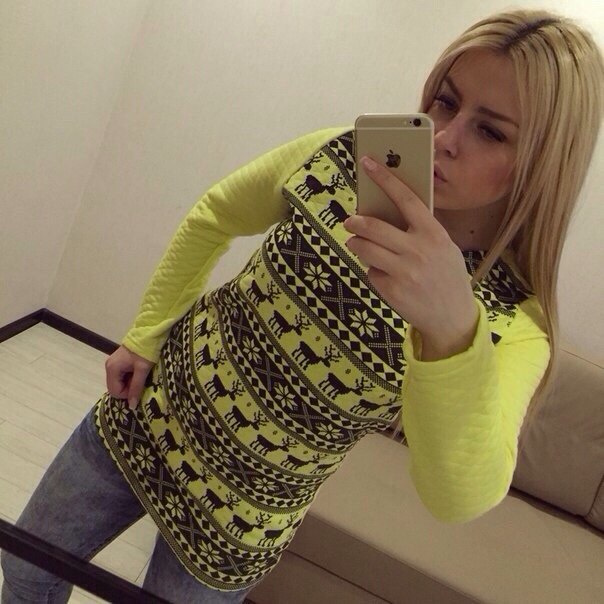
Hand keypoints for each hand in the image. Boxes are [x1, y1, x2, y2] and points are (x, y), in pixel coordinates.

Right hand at [105, 345, 155, 408]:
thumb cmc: (145, 351)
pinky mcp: (118, 362)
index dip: (127, 394)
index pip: (115, 392)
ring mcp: (113, 363)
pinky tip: (138, 372)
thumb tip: (131, 406)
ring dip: (130, 383)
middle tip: (141, 382)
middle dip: (128, 389)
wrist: (149, 333)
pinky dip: (130, 377)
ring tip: (141, 376)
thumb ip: (136, 388)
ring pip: (119, 382)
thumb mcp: (142, 370)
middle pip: (115, 387)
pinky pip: (121, 376)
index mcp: (112, 369)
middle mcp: (109, 367)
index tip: (139, 387)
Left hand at [343, 156, 478, 355]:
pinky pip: (370, 271)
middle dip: (355, 222)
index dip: (385, 178)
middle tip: (349, 221)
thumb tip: (387, 212)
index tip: (368, 163)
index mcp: (434, 234)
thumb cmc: (445, 275)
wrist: (452, 317)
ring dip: (356, 244)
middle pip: (373, 226)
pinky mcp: (390, 290)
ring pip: (363, 248)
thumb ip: (419, 230)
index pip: (405, 199)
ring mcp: (403, 271)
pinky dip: (372, 270)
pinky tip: (384, 275)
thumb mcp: (443, 247)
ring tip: (358, 245)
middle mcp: (418, 250)